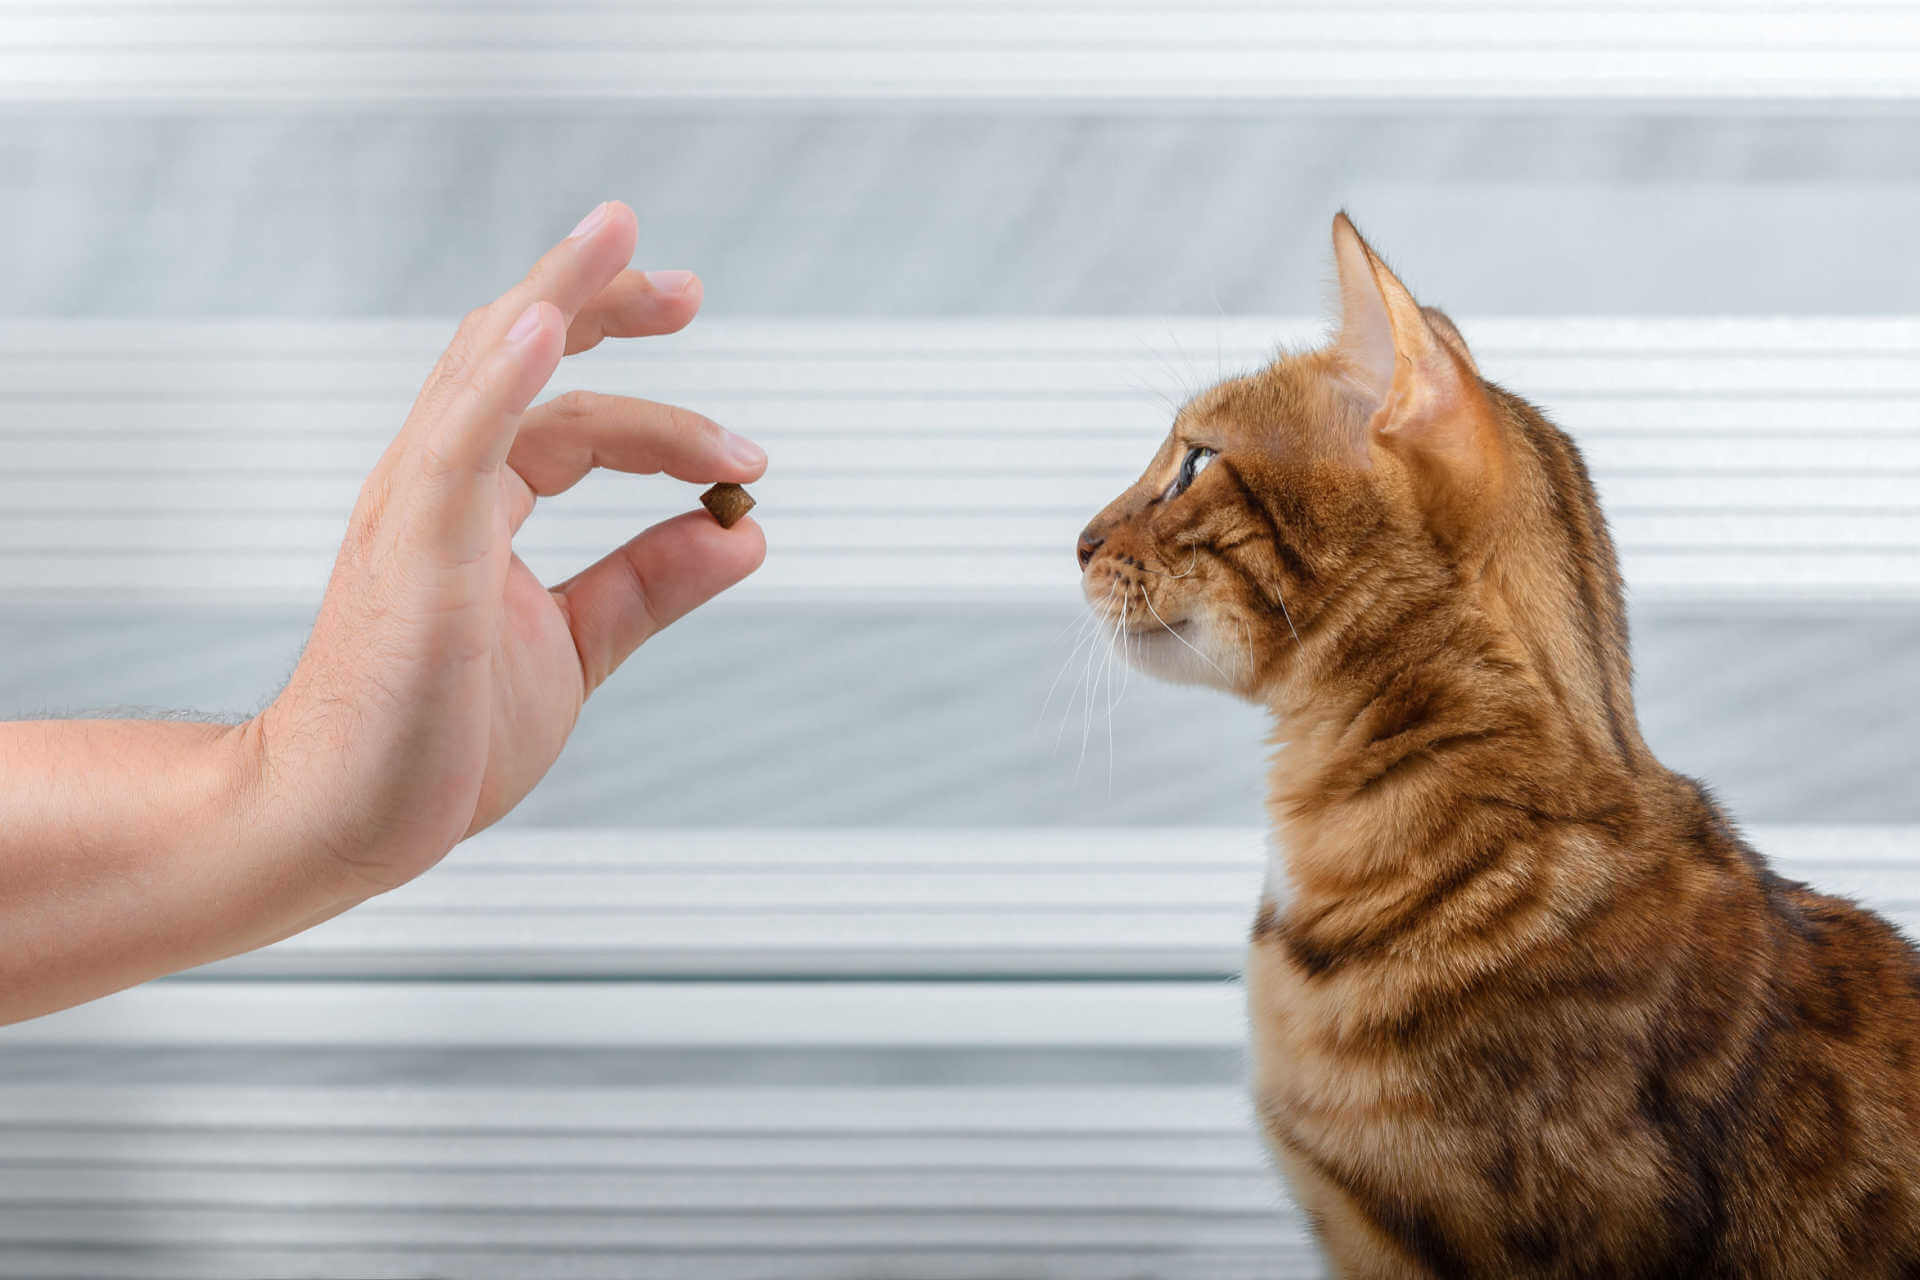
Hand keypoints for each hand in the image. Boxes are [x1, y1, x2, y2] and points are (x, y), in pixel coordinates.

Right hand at [247, 200, 765, 891]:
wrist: (348, 820)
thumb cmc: (437, 737)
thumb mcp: (575, 646)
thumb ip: (650, 583)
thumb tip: (745, 533)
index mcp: (475, 503)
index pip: (570, 420)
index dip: (657, 417)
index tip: (744, 453)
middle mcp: (441, 483)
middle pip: (516, 353)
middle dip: (601, 304)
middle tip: (689, 291)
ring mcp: (418, 505)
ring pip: (484, 367)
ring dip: (556, 297)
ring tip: (617, 239)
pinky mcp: (412, 546)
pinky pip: (458, 440)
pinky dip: (503, 376)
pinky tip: (547, 322)